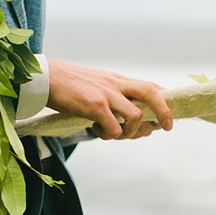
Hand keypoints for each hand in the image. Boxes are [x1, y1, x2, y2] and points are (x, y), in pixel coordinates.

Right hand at [46, 60, 172, 139]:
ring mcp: (106, 94)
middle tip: (166, 128)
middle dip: (163, 112)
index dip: (165, 100)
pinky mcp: (94, 105)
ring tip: (112, 133)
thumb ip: (114, 99)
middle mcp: (115, 84)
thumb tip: (132, 123)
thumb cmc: (69, 87)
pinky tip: (95, 130)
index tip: (169, 116)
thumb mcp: (97, 86)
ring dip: (129, 132)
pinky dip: (109, 135)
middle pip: (151, 93)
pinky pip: (114, 128)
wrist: (46, 79)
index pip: (150, 85)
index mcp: (118, 79)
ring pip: (135, 116)